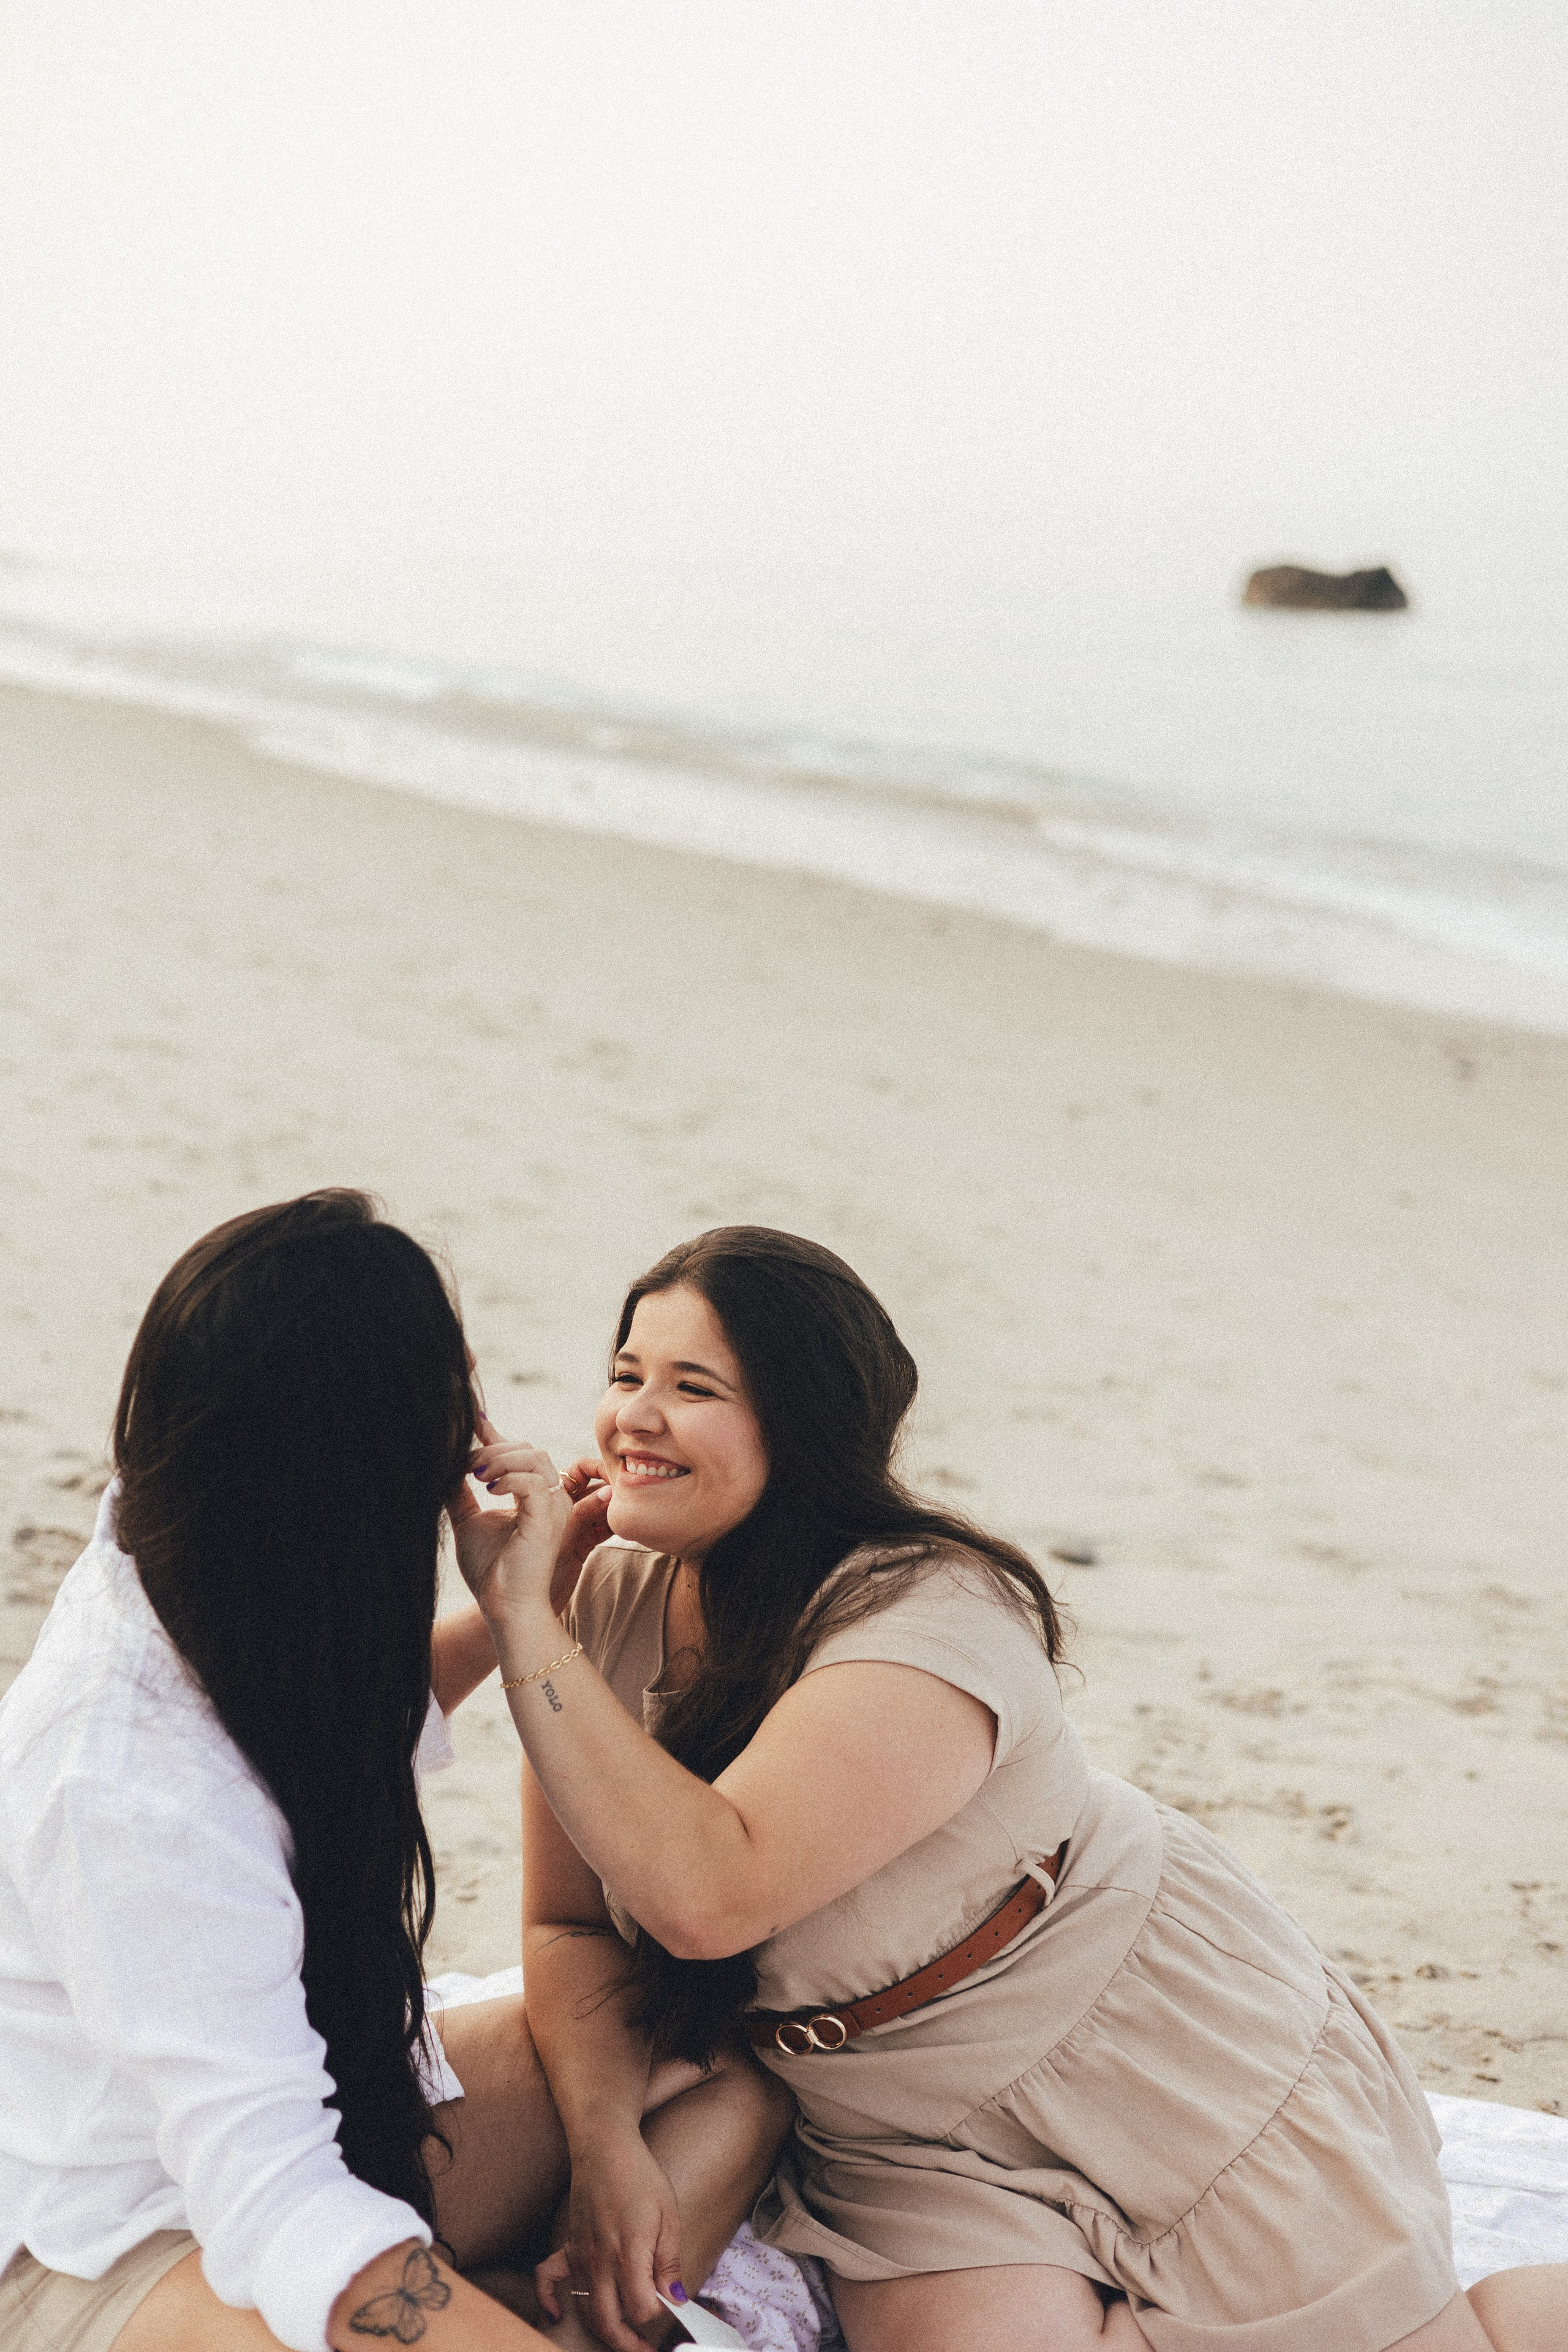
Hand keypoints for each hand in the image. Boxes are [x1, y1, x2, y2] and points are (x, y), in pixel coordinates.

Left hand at [449, 1440, 607, 1616]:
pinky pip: (531, 1482)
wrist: (504, 1606)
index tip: (472, 1419)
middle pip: (528, 1449)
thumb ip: (461, 1495)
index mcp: (536, 1497)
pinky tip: (488, 1490)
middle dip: (493, 1449)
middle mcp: (550, 1498)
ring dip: (500, 1460)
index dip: (494, 1435)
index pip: (518, 1454)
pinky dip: (508, 1479)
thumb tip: (443, 1468)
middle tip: (467, 1466)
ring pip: (533, 1457)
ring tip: (476, 1476)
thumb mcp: (470, 1523)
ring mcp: (553, 1507)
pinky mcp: (548, 1519)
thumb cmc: (492, 1571)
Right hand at [535, 2128, 685, 2351]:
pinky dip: (548, 2301)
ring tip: (620, 2337)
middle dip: (626, 2342)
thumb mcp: (669, 2215)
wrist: (605, 2145)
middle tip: (643, 2349)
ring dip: (601, 2330)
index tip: (668, 2303)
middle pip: (607, 2321)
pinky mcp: (567, 2245)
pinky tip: (559, 2314)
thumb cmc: (640, 2176)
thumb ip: (669, 2262)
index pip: (640, 2308)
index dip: (657, 2312)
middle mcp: (599, 2261)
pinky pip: (546, 2279)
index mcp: (628, 2253)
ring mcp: (579, 2255)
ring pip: (584, 2309)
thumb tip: (675, 2298)